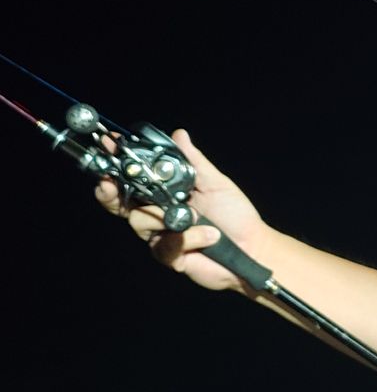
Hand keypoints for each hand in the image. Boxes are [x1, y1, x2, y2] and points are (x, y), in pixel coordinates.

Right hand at [94, 128, 270, 292]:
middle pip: (119, 203)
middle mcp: (156, 213)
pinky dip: (190, 238)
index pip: (131, 179)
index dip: (115, 165)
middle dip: (109, 192)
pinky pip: (165, 246)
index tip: (108, 148)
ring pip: (140, 221)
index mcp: (164, 193)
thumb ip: (193, 162)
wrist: (253, 247)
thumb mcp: (215, 183)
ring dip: (167, 216)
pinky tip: (209, 236)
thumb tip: (179, 135)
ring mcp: (160, 235)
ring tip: (197, 216)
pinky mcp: (168, 256)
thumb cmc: (235, 215)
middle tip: (108, 184)